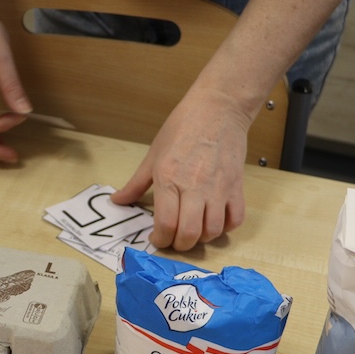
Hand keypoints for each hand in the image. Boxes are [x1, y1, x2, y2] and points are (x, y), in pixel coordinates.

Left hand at [111, 88, 251, 250]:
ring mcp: (219, 188)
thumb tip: (117, 201)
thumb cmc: (183, 127)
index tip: (157, 238)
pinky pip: (236, 219)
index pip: (166, 224)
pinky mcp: (237, 186)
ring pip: (213, 231)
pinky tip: (215, 220)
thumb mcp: (153, 155)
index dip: (160, 240)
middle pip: (189, 234)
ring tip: (194, 230)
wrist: (218, 108)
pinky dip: (225, 227)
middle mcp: (194, 187)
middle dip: (179, 245)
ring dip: (202, 239)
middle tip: (174, 239)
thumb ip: (135, 184)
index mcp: (169, 179)